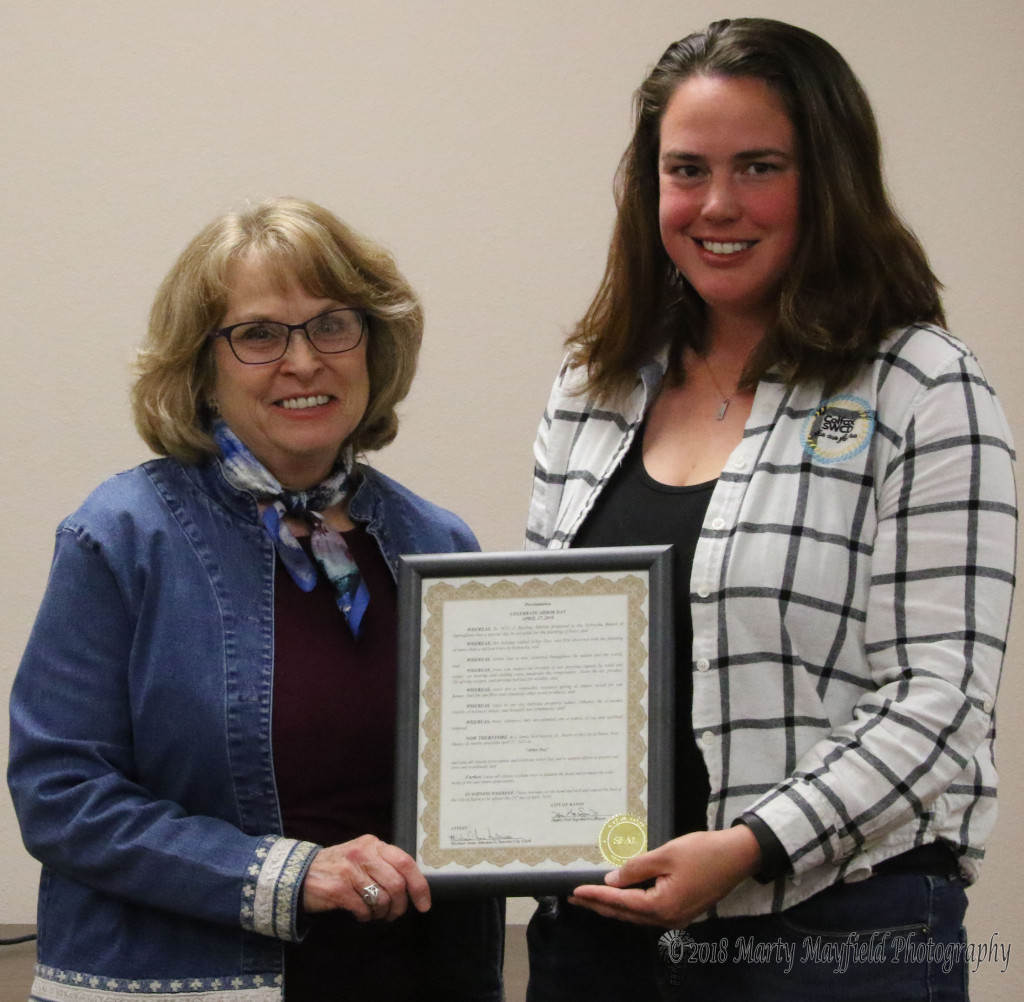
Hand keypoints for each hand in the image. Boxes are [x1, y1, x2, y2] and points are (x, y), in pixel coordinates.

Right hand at [301, 834, 430, 921]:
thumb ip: (384, 864)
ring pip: (382, 899)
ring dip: (381, 913)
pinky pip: (364, 909)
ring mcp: (349, 870)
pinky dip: (366, 916)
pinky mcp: (338, 889)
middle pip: (396, 884)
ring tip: (374, 913)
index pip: (405, 862)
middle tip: (393, 914)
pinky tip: (360, 914)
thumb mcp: (362, 856)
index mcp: (373, 844)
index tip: (424, 904)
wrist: (300, 874)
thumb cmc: (338, 868)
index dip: (419, 885)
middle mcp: (363, 853)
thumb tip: (412, 886)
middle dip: (400, 905)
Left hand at [569, 825, 761, 927]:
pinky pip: (649, 912)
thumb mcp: (665, 854)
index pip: (621, 902)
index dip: (596, 895)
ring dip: (614, 906)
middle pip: (626, 914)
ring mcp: (677, 918)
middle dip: (599, 905)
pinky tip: (621, 895)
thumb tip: (612, 879)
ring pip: (637, 915)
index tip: (575, 891)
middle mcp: (669, 919)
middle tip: (575, 897)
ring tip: (591, 897)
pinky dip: (631, 905)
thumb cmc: (703, 852)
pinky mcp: (682, 911)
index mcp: (663, 906)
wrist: (737, 856)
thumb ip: (636, 868)